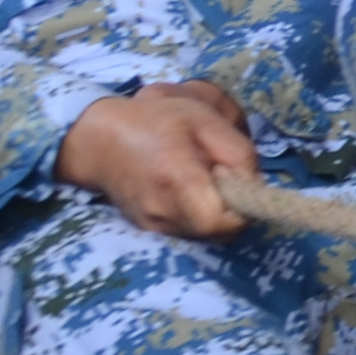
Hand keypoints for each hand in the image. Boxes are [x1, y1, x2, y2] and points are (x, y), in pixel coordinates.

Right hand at [56, 87, 260, 239]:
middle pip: (221, 233)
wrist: (99, 140)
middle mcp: (166, 213)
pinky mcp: (151, 231)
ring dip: (216, 212)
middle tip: (221, 176)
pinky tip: (187, 189)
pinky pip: (189, 231)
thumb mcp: (204, 120)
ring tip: (202, 179)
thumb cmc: (155, 121)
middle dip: (233, 209)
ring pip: (207, 235)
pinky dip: (198, 214)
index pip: (226, 221)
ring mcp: (156, 228)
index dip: (244, 206)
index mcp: (180, 180)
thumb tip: (256, 184)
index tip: (238, 180)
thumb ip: (238, 152)